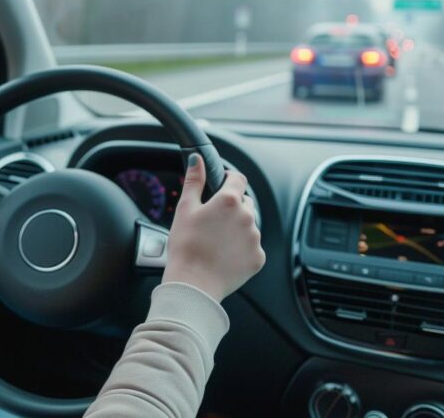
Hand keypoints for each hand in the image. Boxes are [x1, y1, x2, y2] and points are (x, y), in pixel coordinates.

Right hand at [161, 154, 264, 301]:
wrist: (193, 284)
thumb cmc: (186, 246)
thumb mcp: (185, 209)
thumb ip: (194, 181)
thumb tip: (197, 160)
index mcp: (229, 201)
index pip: (238, 178)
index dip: (230, 179)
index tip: (223, 184)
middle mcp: (247, 216)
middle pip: (245, 203)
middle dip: (232, 207)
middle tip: (212, 221)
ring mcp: (254, 238)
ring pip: (249, 225)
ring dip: (237, 228)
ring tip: (216, 242)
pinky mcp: (258, 257)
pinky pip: (252, 247)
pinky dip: (241, 248)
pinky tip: (223, 255)